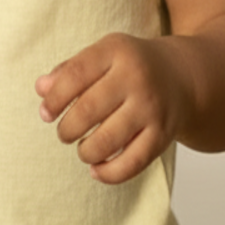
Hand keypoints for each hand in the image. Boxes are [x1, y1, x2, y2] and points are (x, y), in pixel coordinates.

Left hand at [36, 33, 191, 184]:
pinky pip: (133, 161)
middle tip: (64, 133)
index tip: (45, 114)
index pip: (75, 75)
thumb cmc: (129, 66)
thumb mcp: (101, 55)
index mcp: (115, 51)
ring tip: (82, 149)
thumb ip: (68, 70)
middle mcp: (136, 78)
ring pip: (108, 140)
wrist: (182, 76)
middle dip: (67, 128)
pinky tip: (96, 170)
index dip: (54, 99)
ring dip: (86, 151)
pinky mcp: (164, 134)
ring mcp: (152, 107)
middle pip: (88, 110)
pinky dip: (110, 173)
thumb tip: (41, 89)